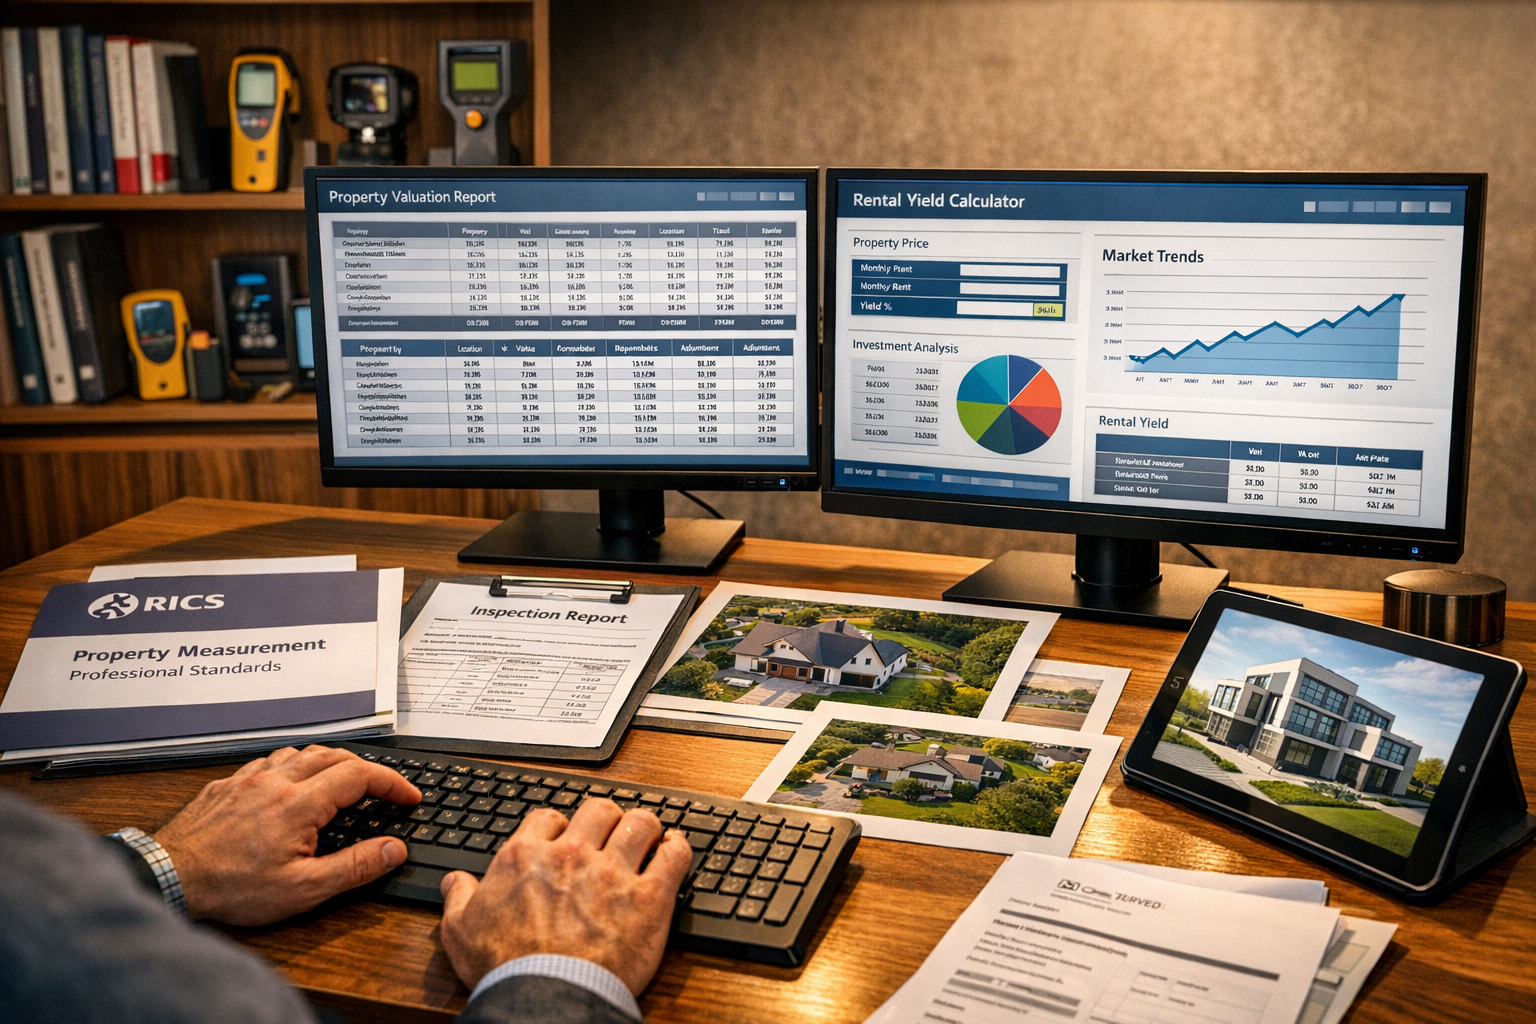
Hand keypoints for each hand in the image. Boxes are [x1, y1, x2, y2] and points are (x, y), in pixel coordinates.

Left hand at [154, 745, 419, 925]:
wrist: (167, 878)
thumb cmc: (230, 888)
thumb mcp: (302, 889)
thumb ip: (354, 866)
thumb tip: (393, 849)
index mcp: (300, 804)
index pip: (361, 775)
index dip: (392, 783)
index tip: (408, 796)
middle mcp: (276, 782)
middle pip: (334, 755)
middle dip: (366, 768)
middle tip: (382, 789)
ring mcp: (248, 780)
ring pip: (300, 752)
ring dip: (328, 761)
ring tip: (340, 781)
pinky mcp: (226, 786)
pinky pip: (267, 762)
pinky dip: (291, 766)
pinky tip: (288, 784)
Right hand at [438, 799, 691, 994]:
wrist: (545, 999)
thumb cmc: (506, 969)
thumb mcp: (461, 931)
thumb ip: (458, 898)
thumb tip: (455, 881)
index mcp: (526, 856)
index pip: (549, 817)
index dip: (560, 826)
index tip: (565, 838)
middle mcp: (572, 855)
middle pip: (599, 810)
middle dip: (607, 818)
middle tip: (612, 833)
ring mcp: (613, 872)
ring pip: (640, 823)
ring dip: (646, 827)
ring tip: (649, 837)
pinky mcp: (649, 896)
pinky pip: (674, 855)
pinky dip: (678, 848)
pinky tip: (674, 851)